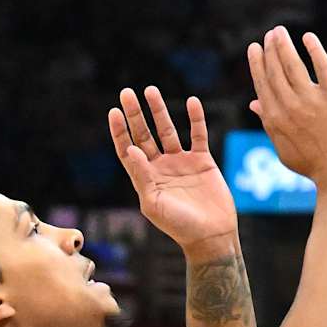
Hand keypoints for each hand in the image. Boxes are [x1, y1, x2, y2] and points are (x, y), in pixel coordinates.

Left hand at [109, 87, 236, 255]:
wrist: (211, 236)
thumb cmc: (179, 226)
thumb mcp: (154, 204)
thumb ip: (142, 176)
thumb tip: (132, 149)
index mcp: (145, 177)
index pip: (127, 148)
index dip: (120, 131)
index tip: (114, 112)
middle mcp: (160, 166)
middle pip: (144, 134)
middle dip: (135, 114)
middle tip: (126, 93)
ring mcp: (181, 162)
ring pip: (167, 130)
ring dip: (159, 110)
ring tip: (150, 90)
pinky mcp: (202, 162)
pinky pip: (198, 135)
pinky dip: (196, 119)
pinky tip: (192, 102)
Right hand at [245, 26, 326, 187]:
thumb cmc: (314, 166)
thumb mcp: (284, 148)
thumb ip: (269, 124)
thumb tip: (254, 104)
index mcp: (275, 118)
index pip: (263, 83)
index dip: (257, 64)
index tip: (255, 48)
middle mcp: (290, 106)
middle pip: (276, 70)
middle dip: (270, 49)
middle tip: (270, 34)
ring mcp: (312, 100)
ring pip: (293, 65)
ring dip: (284, 45)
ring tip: (280, 32)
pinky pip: (322, 67)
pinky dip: (314, 50)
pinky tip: (308, 37)